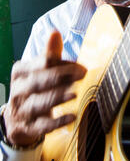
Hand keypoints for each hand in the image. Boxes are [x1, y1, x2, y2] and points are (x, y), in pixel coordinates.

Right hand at [3, 31, 86, 147]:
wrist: (16, 119)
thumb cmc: (32, 89)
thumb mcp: (37, 71)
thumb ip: (49, 54)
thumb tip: (55, 32)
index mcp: (21, 72)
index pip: (42, 64)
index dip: (62, 63)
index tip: (81, 66)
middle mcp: (18, 90)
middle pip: (38, 82)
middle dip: (60, 77)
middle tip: (81, 74)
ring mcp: (22, 110)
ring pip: (38, 103)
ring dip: (57, 97)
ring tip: (74, 93)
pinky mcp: (28, 128)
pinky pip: (42, 126)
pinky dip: (57, 122)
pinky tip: (72, 116)